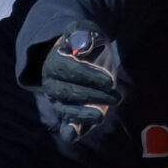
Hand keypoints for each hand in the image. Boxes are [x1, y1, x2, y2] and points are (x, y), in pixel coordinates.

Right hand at [38, 26, 121, 142]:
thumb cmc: (86, 42)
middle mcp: (52, 84)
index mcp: (54, 62)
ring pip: (65, 110)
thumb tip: (81, 44)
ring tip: (101, 116)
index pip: (68, 70)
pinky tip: (74, 135)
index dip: (88, 76)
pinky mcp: (68, 115)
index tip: (109, 81)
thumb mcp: (85, 31)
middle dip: (91, 96)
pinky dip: (68, 131)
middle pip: (67, 92)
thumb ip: (82, 34)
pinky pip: (64, 125)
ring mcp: (58, 101)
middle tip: (116, 97)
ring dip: (83, 115)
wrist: (83, 56)